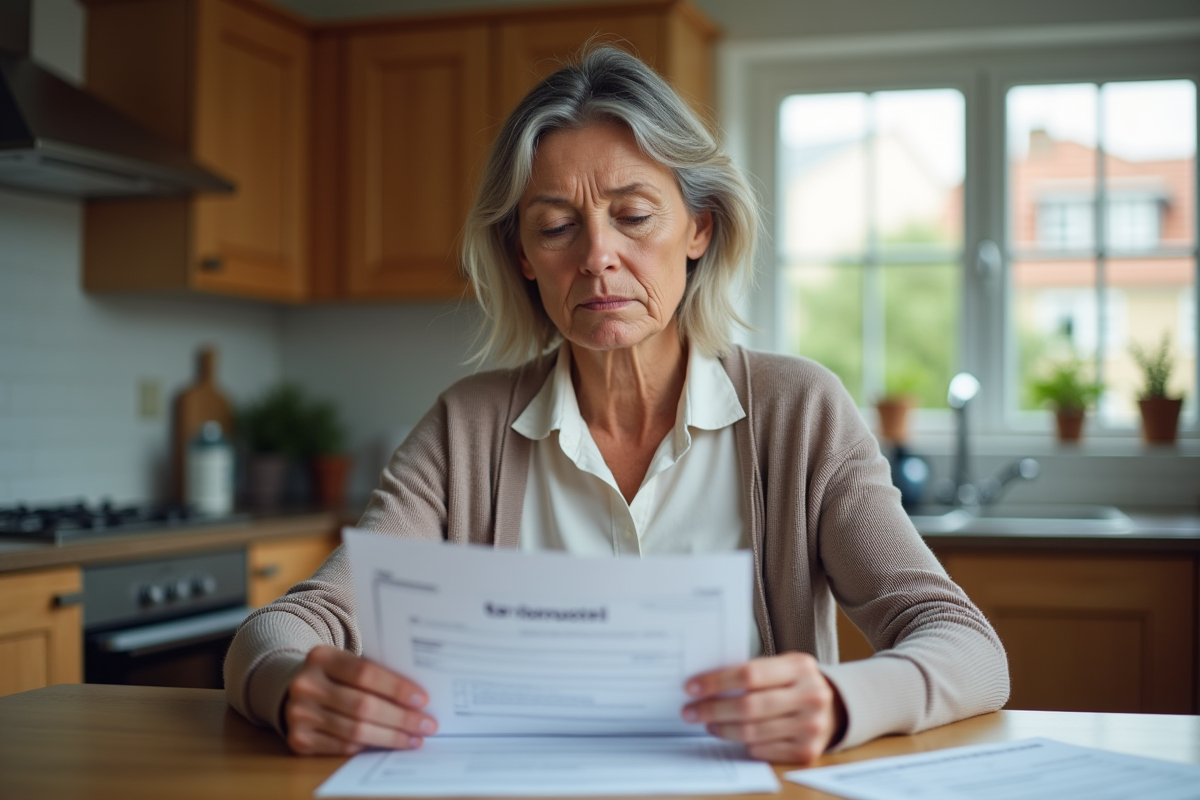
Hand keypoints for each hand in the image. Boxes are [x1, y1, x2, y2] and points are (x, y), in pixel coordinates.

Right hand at [283, 645, 437, 755]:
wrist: (294, 688)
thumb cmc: (335, 674)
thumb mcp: (347, 662)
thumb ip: (375, 672)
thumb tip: (418, 697)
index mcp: (321, 657)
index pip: (365, 673)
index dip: (396, 688)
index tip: (423, 699)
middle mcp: (306, 685)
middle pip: (363, 706)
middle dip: (400, 718)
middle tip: (427, 725)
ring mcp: (299, 714)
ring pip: (355, 731)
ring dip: (390, 737)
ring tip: (414, 739)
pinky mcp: (299, 739)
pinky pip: (343, 747)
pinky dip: (369, 746)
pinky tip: (388, 744)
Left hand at [681, 652, 846, 763]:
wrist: (834, 709)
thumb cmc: (794, 684)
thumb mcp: (782, 667)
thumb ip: (752, 672)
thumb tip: (705, 684)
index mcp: (800, 667)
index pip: (749, 674)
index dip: (716, 682)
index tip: (691, 687)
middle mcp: (810, 696)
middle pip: (749, 706)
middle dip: (712, 709)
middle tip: (690, 711)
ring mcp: (811, 726)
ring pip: (753, 732)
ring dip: (723, 729)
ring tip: (708, 724)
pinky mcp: (807, 751)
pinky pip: (763, 751)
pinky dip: (744, 744)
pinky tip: (733, 735)